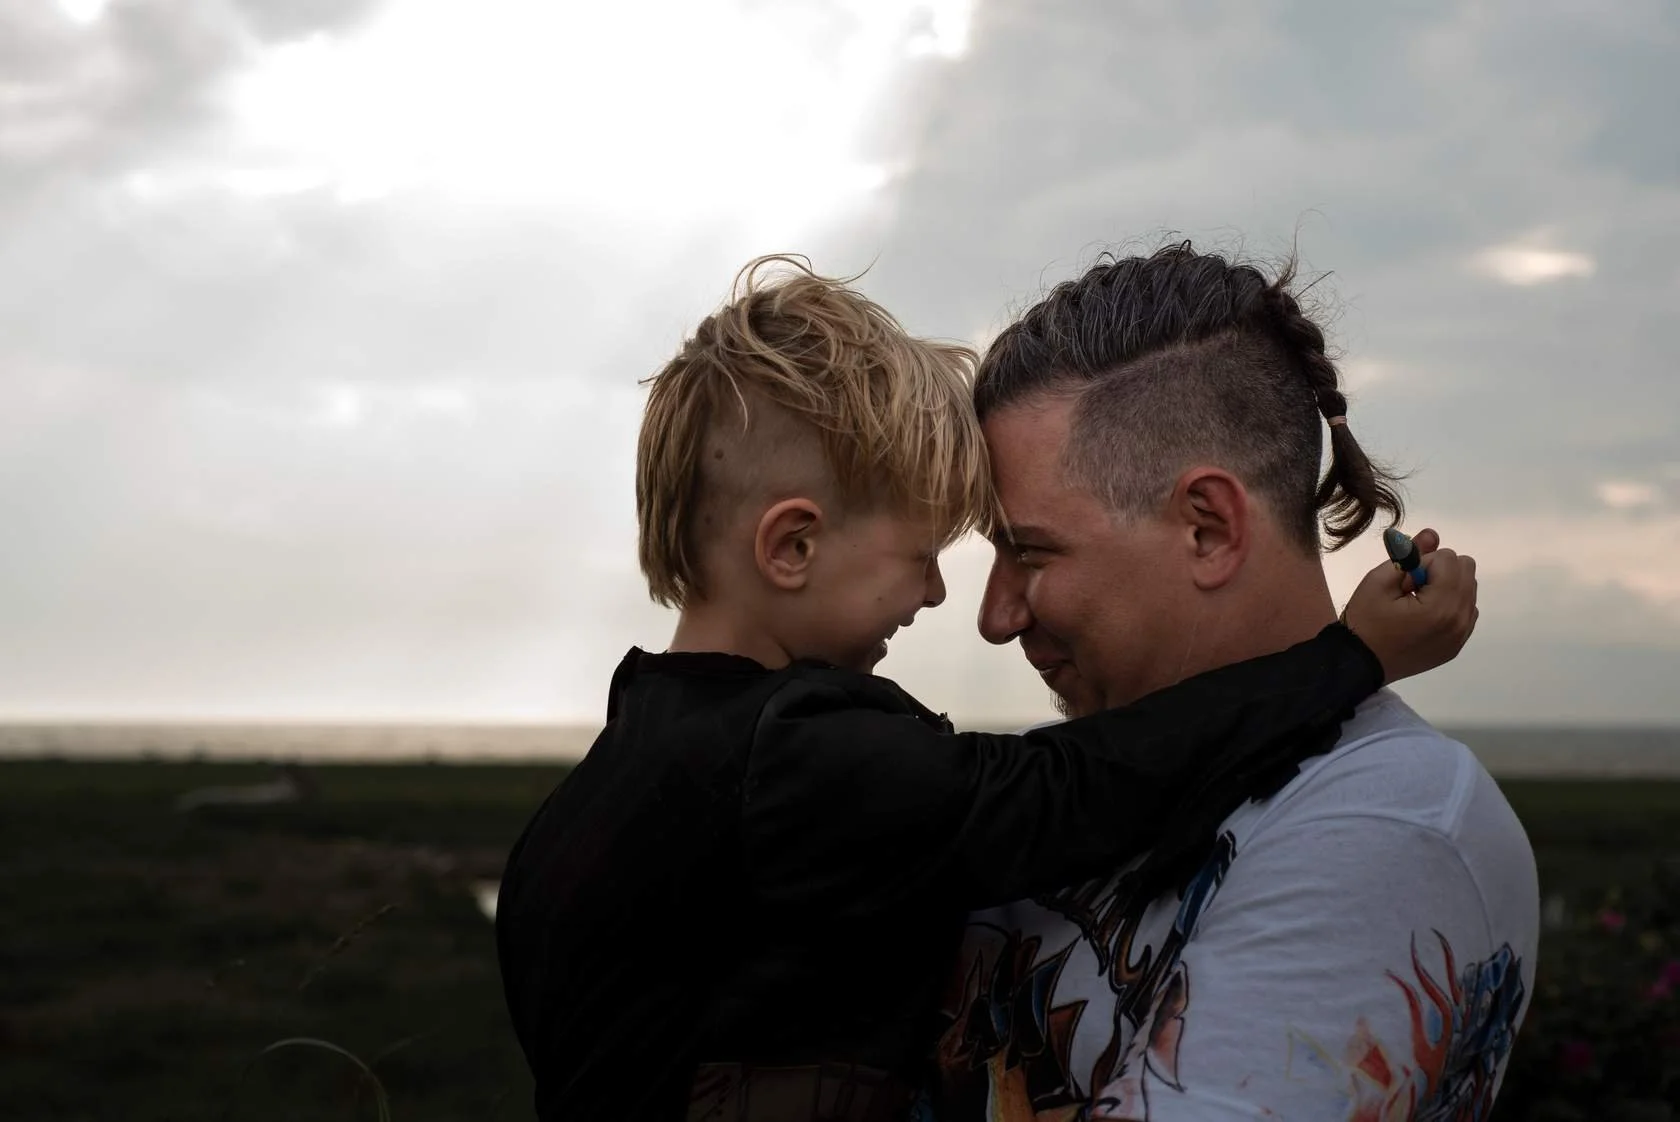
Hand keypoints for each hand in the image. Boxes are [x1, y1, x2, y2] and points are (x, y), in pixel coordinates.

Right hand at [1341, 527, 1478, 682]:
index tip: (1402, 583)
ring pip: (1469, 587)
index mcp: (1440, 606)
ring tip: (1416, 604)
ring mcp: (1461, 635)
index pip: (1447, 558)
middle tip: (1411, 590)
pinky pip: (1467, 609)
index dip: (1420, 563)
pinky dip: (1450, 605)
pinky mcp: (1458, 644)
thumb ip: (1408, 554)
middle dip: (1438, 572)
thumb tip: (1432, 534)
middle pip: (1466, 569)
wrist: (1359, 665)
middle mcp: (1459, 620)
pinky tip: (1425, 616)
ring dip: (1446, 587)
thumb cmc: (1364, 622)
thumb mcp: (1377, 581)